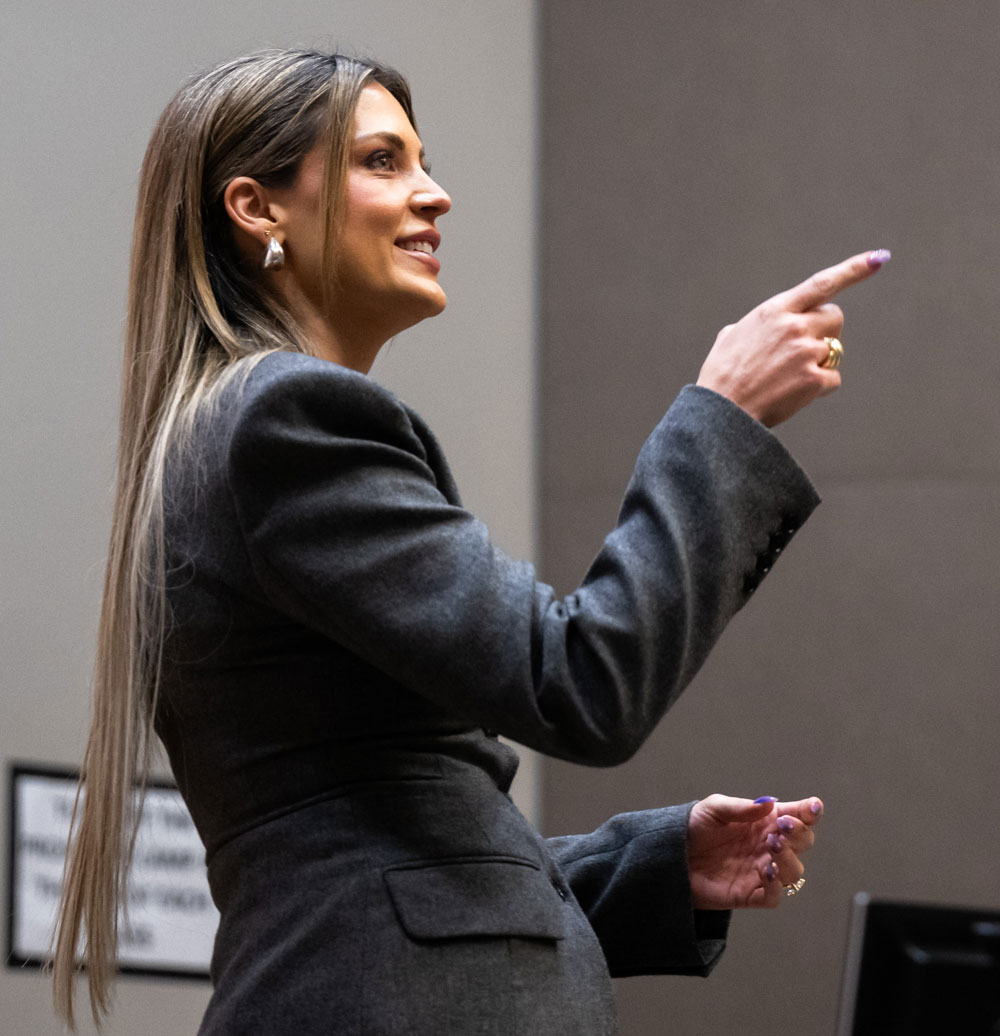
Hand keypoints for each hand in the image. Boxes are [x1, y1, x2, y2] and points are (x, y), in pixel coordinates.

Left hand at [686, 794, 822, 909]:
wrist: (671, 855)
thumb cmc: (694, 828)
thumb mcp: (713, 809)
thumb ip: (741, 808)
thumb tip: (769, 805)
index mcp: (763, 822)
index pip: (796, 816)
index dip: (809, 812)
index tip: (813, 808)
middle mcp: (767, 846)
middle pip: (803, 843)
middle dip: (800, 833)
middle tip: (783, 826)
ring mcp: (761, 871)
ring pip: (794, 871)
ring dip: (789, 858)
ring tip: (772, 845)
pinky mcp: (750, 894)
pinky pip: (774, 896)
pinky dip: (776, 886)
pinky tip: (765, 871)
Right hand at [697, 249, 889, 426]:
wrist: (721, 411)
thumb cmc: (721, 376)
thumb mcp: (730, 337)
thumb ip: (755, 326)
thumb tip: (758, 328)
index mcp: (774, 311)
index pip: (822, 284)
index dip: (853, 270)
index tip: (878, 258)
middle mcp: (794, 326)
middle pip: (834, 318)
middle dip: (825, 331)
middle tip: (804, 349)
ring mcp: (806, 352)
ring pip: (834, 350)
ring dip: (818, 361)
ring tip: (788, 377)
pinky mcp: (813, 379)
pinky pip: (833, 378)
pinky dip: (819, 386)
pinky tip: (794, 393)